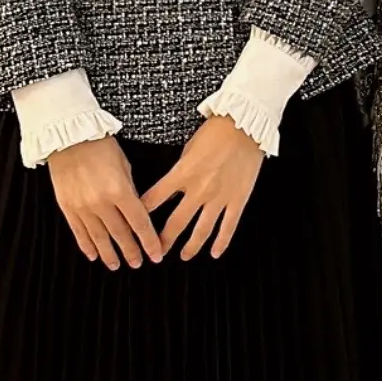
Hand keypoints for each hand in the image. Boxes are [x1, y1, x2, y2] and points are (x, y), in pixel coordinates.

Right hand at [48, 136, 162, 268]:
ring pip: (99, 238)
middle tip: (138, 263)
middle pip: (120, 234)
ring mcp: (82, 207)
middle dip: (131, 251)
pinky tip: (93, 255)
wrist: (68, 136)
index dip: (149, 242)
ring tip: (116, 265)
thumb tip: (136, 209)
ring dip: (109, 254)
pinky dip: (86, 246)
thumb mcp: (124, 164)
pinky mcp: (67, 207)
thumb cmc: (98, 145)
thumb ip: (130, 189)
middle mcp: (101, 203)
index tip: (156, 254)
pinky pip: (78, 232)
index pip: (139, 223)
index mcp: (120, 191)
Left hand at [144, 116, 265, 259]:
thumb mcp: (189, 147)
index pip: (155, 199)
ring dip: (190, 247)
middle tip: (157, 251)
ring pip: (201, 230)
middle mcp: (199, 189)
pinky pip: (228, 227)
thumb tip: (175, 183)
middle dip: (164, 240)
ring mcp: (219, 197)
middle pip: (176, 222)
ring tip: (184, 255)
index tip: (136, 224)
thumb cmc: (217, 130)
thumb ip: (181, 169)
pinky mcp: (238, 199)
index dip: (142, 213)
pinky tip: (215, 252)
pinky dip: (221, 242)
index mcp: (183, 174)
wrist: (245, 125)